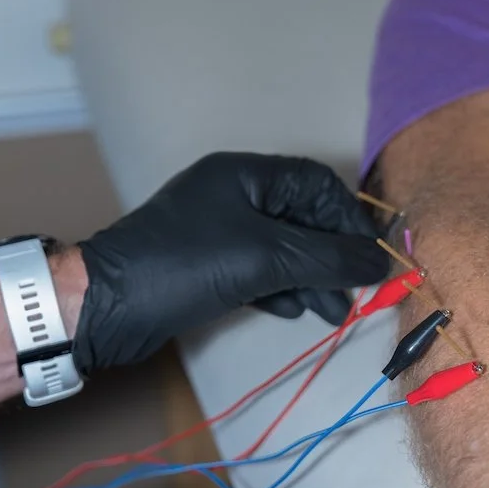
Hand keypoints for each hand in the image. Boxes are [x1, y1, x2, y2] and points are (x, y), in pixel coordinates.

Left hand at [72, 152, 389, 370]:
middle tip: (355, 292)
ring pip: (282, 249)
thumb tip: (380, 262)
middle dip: (331, 256)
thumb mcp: (264, 258)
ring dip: (311, 278)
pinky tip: (294, 311)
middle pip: (302, 218)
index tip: (368, 257)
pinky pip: (258, 271)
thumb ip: (327, 259)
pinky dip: (280, 289)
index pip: (316, 183)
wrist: (108, 306)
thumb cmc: (184, 265)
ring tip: (331, 312)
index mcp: (244, 175)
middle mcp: (232, 195)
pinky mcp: (206, 267)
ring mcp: (217, 232)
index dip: (348, 218)